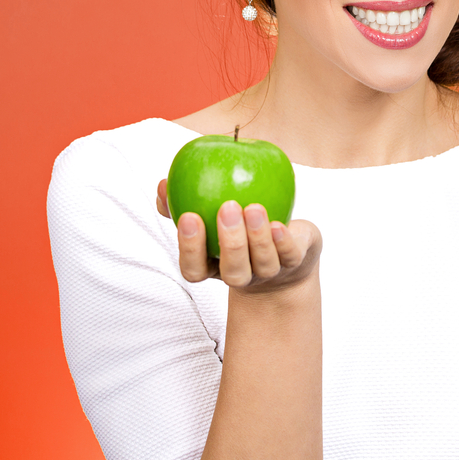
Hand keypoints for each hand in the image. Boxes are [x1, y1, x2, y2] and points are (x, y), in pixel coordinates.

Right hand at [156, 179, 321, 292]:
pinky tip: (278, 223)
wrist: (289, 256)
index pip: (195, 269)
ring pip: (263, 264)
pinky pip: (290, 255)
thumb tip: (162, 184)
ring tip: (254, 208)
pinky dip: (283, 241)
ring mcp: (270, 272)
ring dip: (258, 237)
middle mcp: (242, 274)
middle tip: (228, 207)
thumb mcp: (210, 216)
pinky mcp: (296, 262)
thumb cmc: (241, 230)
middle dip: (230, 243)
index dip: (190, 248)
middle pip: (233, 272)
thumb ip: (182, 201)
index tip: (188, 216)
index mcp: (215, 267)